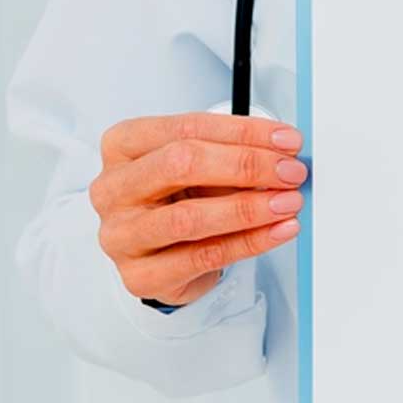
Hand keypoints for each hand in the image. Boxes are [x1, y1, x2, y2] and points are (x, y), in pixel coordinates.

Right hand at [90, 112, 306, 306]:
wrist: (160, 256)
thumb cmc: (176, 199)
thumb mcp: (197, 165)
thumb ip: (231, 152)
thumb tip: (283, 151)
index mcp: (123, 146)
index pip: (187, 127)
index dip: (243, 132)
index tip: (285, 140)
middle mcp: (114, 188)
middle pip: (183, 164)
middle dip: (247, 165)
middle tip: (289, 171)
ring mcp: (121, 234)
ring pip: (190, 216)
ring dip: (249, 208)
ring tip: (287, 202)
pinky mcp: (141, 275)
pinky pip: (204, 257)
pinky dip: (249, 242)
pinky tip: (276, 231)